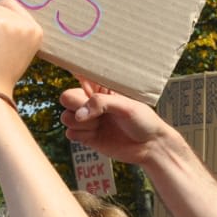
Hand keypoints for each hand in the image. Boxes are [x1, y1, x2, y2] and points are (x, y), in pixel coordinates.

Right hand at [60, 79, 178, 167]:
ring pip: (65, 117)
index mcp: (101, 88)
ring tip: (99, 125)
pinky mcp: (86, 136)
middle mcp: (91, 102)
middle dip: (76, 105)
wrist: (150, 146)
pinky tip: (96, 135)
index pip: (80, 73)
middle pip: (67, 97)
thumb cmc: (143, 120)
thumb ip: (100, 103)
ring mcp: (88, 119)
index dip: (71, 70)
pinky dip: (80, 135)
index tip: (69, 73)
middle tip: (94, 113)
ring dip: (80, 123)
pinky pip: (70, 133)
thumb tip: (79, 114)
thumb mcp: (126, 106)